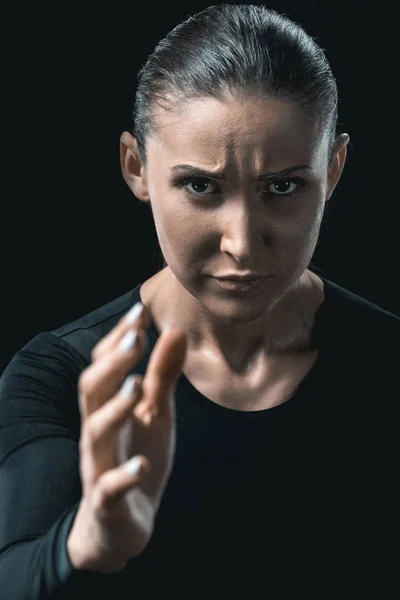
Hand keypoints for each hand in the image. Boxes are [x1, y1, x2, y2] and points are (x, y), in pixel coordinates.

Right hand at [67, 302, 186, 572]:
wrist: (122, 523)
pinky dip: (123, 475)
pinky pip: (109, 488)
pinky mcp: (108, 501)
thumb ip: (162, 375)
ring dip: (114, 408)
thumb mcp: (155, 412)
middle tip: (137, 338)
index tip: (140, 312)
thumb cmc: (136, 455)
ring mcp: (100, 465)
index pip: (104, 365)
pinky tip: (142, 463)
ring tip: (136, 387)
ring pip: (95, 432)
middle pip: (92, 390)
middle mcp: (98, 431)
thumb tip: (175, 330)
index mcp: (109, 406)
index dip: (119, 339)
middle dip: (113, 363)